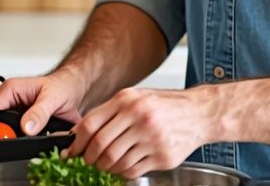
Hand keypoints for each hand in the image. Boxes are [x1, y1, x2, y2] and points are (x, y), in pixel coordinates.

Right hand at [0, 68, 86, 135]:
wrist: (72, 89)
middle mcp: (9, 101)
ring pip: (3, 131)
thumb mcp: (53, 98)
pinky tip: (31, 141)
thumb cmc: (62, 86)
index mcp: (11, 90)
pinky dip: (21, 141)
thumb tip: (27, 127)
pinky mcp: (21, 123)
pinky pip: (14, 135)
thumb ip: (40, 113)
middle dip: (2, 135)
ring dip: (12, 138)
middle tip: (16, 141)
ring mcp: (14, 113)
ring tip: (28, 138)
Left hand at [66, 87, 214, 178]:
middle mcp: (139, 118)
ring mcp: (151, 138)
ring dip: (105, 167)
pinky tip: (123, 165)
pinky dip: (121, 172)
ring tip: (106, 163)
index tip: (71, 150)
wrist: (199, 113)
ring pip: (114, 161)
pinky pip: (131, 170)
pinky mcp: (162, 157)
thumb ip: (109, 112)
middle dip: (88, 158)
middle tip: (87, 160)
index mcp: (128, 101)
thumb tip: (80, 132)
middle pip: (100, 146)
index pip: (90, 125)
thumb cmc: (165, 105)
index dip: (75, 142)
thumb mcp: (135, 97)